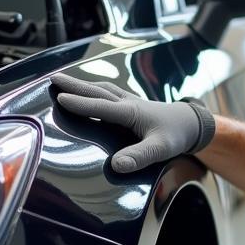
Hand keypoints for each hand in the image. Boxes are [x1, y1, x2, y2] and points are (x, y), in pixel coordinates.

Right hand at [51, 73, 215, 172]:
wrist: (192, 124)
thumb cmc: (176, 136)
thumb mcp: (161, 149)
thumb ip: (139, 157)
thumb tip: (117, 165)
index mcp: (131, 112)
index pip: (101, 106)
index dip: (80, 103)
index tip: (59, 99)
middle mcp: (128, 103)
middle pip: (97, 91)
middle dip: (74, 86)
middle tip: (52, 79)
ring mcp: (130, 101)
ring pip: (102, 89)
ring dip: (82, 85)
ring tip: (63, 81)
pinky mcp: (132, 104)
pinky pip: (108, 93)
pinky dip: (94, 90)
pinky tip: (89, 90)